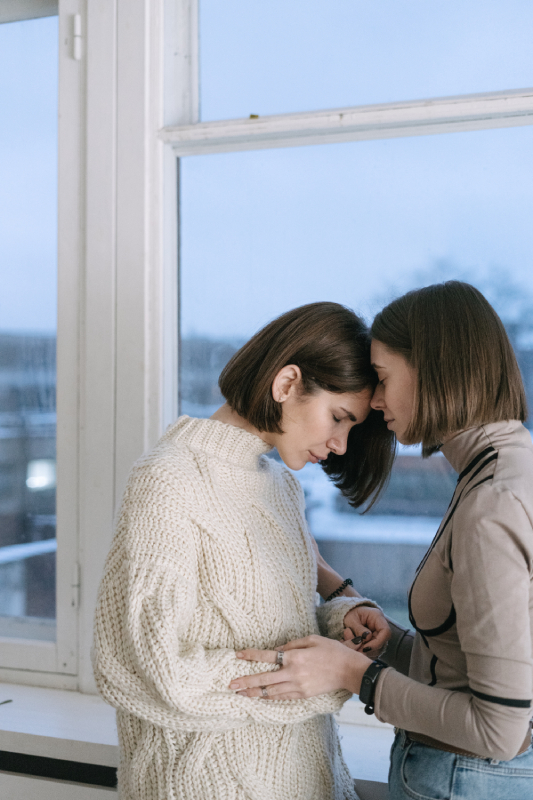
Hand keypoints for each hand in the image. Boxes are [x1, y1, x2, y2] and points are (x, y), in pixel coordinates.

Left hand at [229, 635, 371, 698]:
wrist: (348, 670)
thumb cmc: (331, 651)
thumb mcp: (312, 639)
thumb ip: (292, 644)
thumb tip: (277, 649)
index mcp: (295, 656)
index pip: (267, 655)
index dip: (251, 655)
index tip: (237, 655)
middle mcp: (293, 673)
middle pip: (264, 679)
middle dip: (246, 681)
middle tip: (230, 685)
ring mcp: (298, 686)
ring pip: (270, 692)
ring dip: (254, 693)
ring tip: (240, 694)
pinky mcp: (303, 695)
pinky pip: (282, 697)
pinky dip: (269, 697)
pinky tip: (260, 697)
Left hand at [343, 606, 390, 658]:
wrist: (348, 615)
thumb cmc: (350, 614)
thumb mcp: (351, 619)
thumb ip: (358, 629)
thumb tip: (367, 638)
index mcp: (377, 617)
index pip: (385, 632)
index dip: (377, 642)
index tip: (365, 648)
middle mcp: (381, 627)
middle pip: (382, 643)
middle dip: (369, 649)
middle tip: (356, 651)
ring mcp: (379, 636)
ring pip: (377, 650)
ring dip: (365, 652)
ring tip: (353, 647)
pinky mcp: (375, 643)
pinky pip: (372, 652)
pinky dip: (364, 653)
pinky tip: (355, 649)